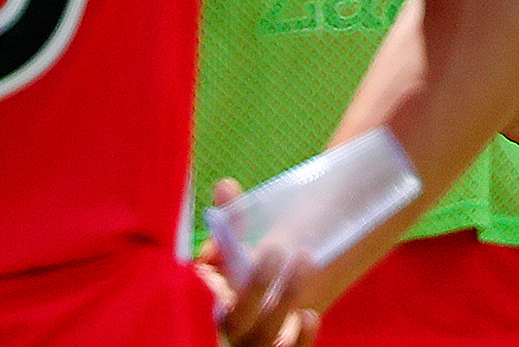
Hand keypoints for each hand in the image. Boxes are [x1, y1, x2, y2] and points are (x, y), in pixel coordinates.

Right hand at [197, 179, 319, 346]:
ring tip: (304, 261)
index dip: (210, 272)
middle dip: (254, 284)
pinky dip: (301, 339)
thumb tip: (226, 186)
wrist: (293, 301)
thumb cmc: (263, 270)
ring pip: (266, 333)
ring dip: (285, 299)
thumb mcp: (249, 245)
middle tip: (276, 250)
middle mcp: (236, 326)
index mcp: (220, 298)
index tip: (215, 251)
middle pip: (236, 316)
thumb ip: (237, 216)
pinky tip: (310, 317)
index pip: (207, 289)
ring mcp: (260, 341)